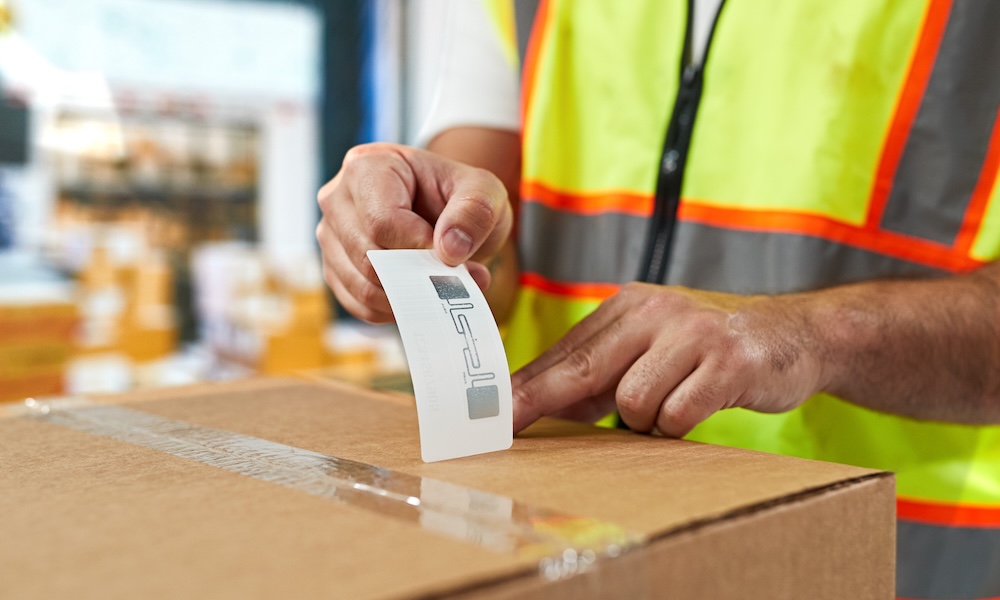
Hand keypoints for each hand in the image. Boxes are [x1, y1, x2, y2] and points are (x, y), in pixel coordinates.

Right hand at [316, 143, 512, 322]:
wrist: (449, 213)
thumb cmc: (460, 196)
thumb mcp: (484, 191)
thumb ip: (475, 212)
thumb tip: (449, 251)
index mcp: (367, 165)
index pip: (382, 222)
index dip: (418, 248)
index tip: (451, 254)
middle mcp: (337, 199)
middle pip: (367, 257)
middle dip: (417, 275)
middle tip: (457, 277)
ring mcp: (332, 236)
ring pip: (362, 287)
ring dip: (410, 297)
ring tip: (445, 285)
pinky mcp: (336, 269)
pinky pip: (360, 305)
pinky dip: (395, 309)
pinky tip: (421, 294)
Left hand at [511, 283, 825, 436]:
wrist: (796, 335)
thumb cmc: (711, 348)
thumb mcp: (653, 345)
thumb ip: (603, 370)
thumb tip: (545, 405)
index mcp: (631, 305)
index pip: (567, 350)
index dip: (528, 384)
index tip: (494, 410)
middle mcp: (657, 311)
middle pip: (584, 367)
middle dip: (543, 401)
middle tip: (510, 426)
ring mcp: (692, 334)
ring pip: (634, 401)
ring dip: (647, 421)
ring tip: (674, 405)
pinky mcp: (727, 362)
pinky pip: (678, 414)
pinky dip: (680, 425)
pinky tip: (698, 408)